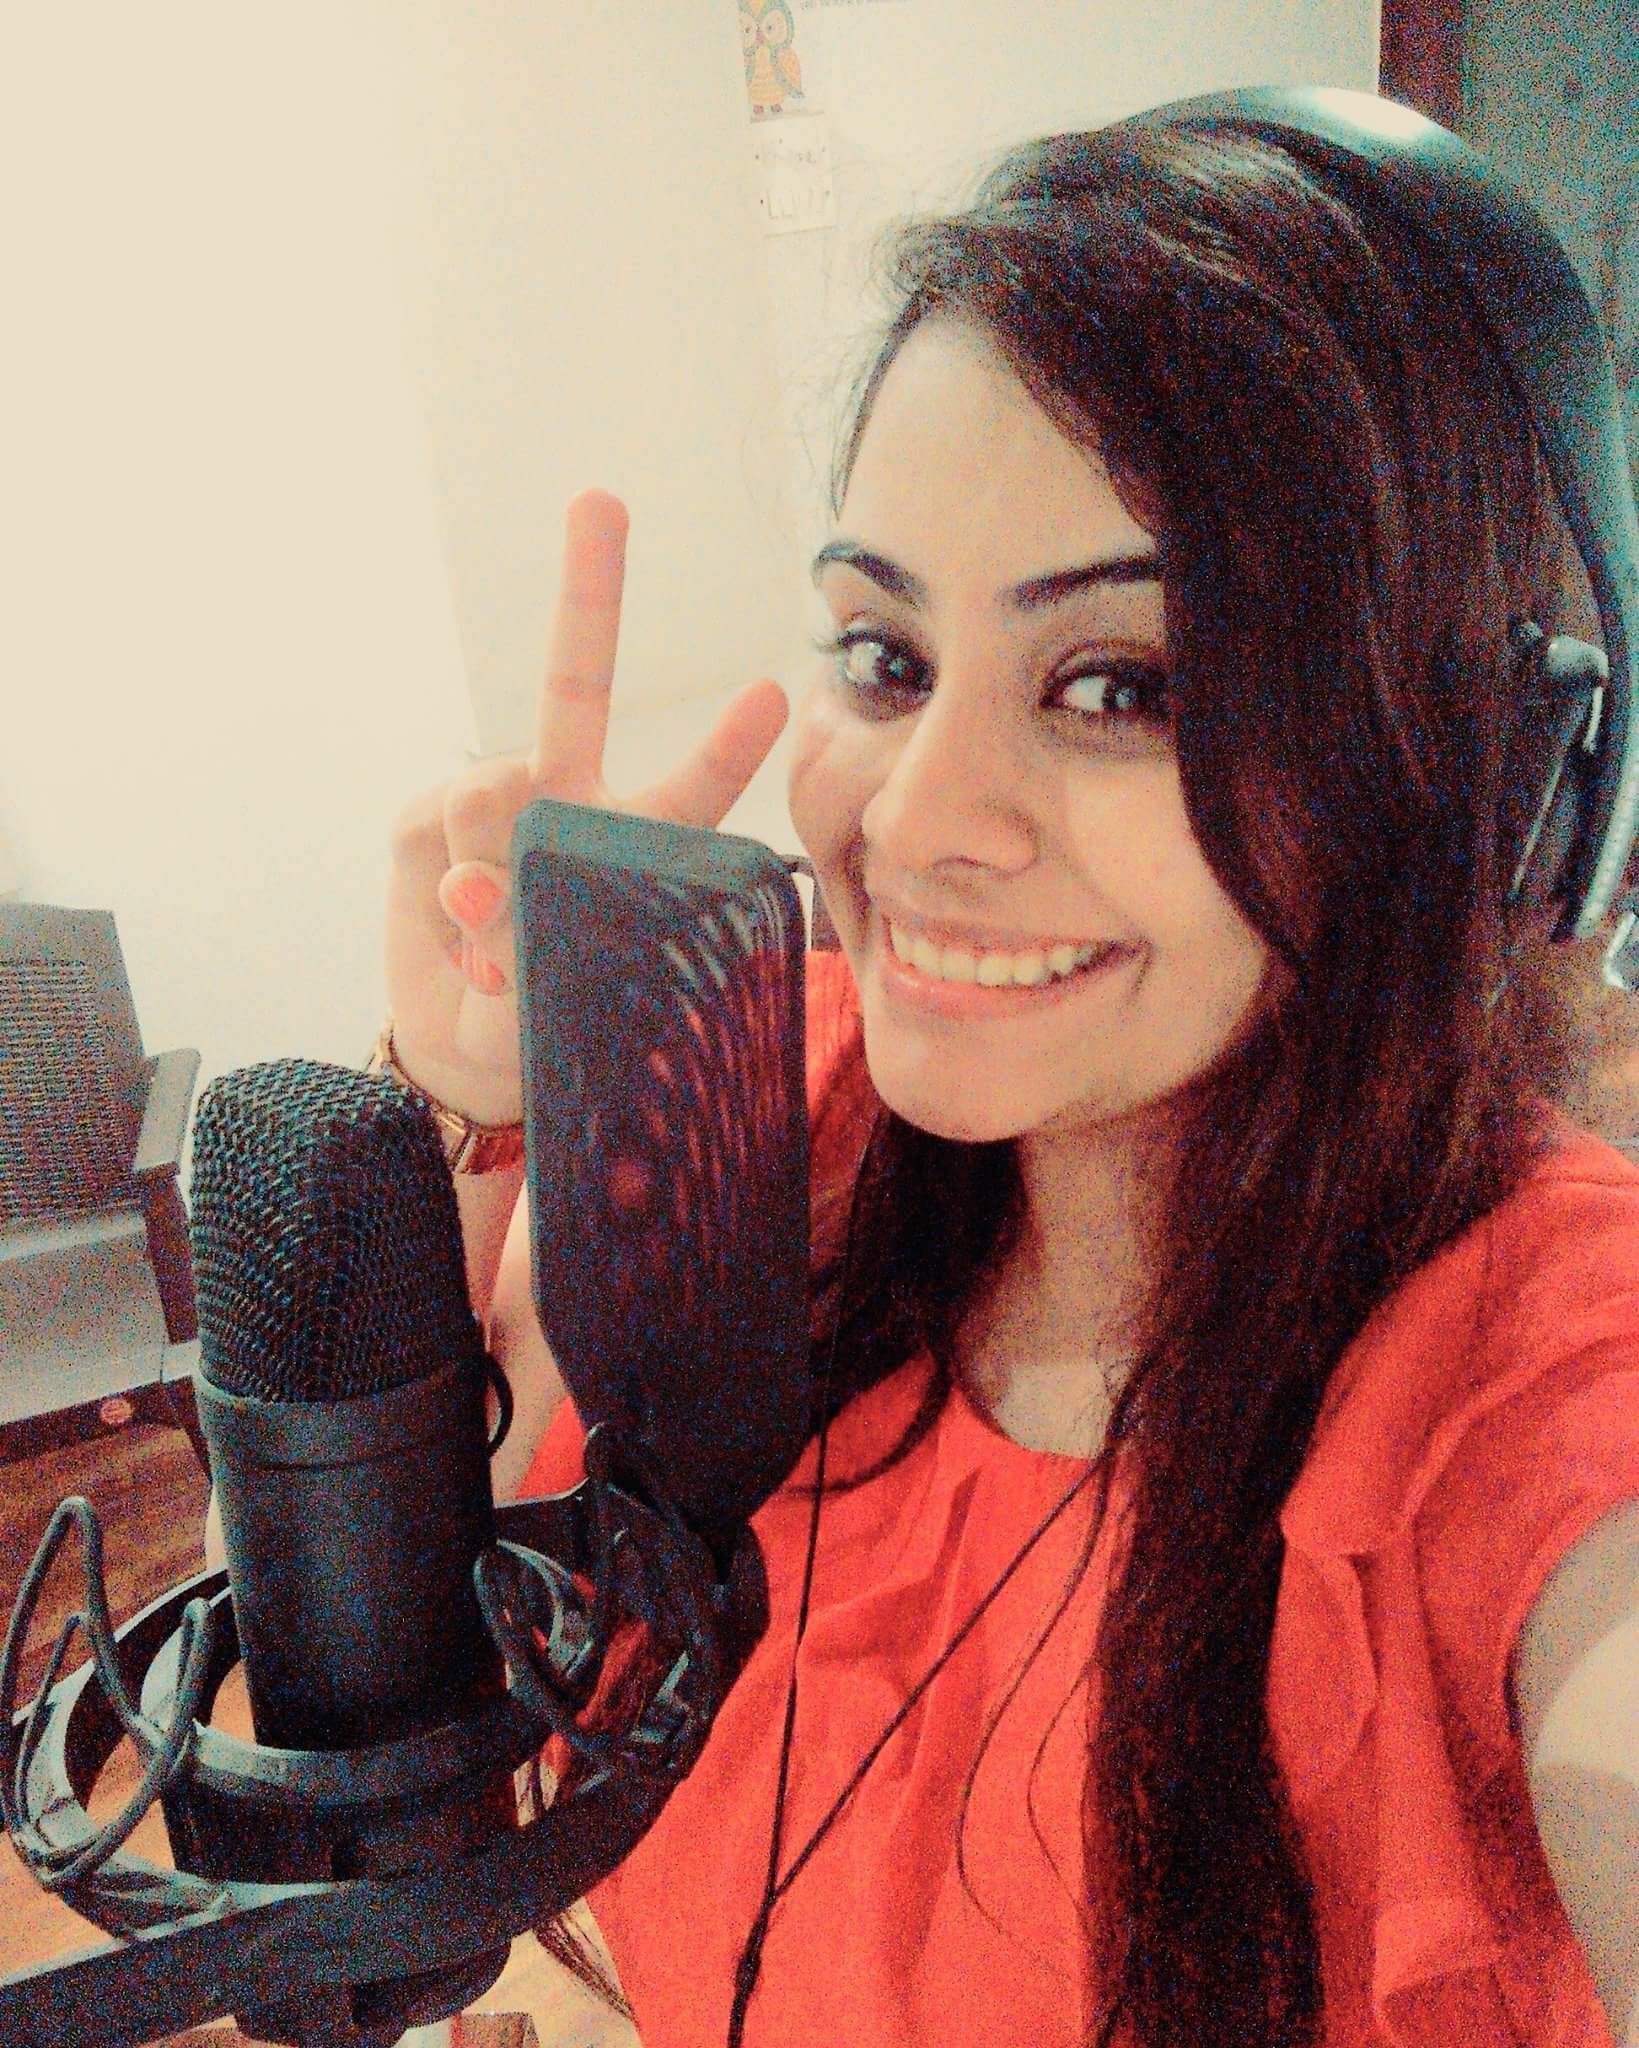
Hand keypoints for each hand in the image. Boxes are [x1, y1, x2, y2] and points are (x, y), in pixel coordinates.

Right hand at [384, 489, 788, 1125]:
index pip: (689, 796)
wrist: (468, 1055)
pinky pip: (439, 826)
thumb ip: (530, 932)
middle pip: (574, 688)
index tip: (772, 691)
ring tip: (499, 950)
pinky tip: (456, 932)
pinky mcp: (424, 822)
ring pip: (492, 793)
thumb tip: (471, 875)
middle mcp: (568, 807)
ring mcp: (493, 809)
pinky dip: (444, 890)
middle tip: (597, 499)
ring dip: (491, 877)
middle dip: (587, 590)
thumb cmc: (551, 1022)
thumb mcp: (566, 995)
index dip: (724, 746)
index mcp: (636, 848)